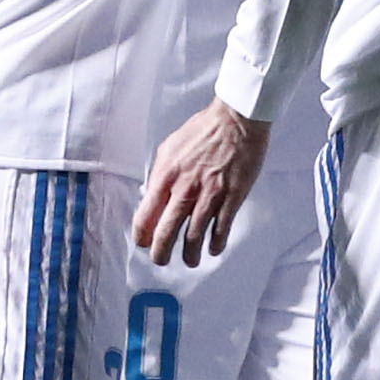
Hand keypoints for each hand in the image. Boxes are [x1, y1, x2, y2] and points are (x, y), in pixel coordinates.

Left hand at [133, 100, 272, 263]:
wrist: (236, 119)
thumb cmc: (203, 130)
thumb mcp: (169, 148)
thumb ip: (160, 173)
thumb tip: (152, 194)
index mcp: (166, 176)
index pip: (145, 217)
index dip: (143, 236)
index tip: (145, 243)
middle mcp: (185, 188)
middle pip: (166, 233)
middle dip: (161, 254)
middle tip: (162, 260)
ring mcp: (209, 194)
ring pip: (194, 237)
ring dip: (190, 255)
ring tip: (191, 260)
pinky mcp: (232, 197)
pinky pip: (221, 229)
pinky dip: (216, 243)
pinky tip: (214, 248)